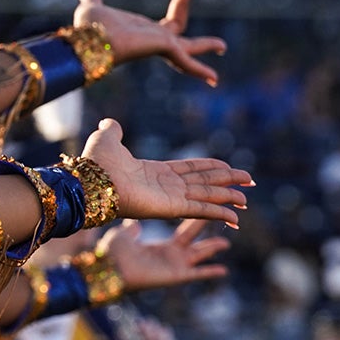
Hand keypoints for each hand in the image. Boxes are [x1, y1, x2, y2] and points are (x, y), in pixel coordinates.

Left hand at [75, 0, 225, 86]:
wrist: (87, 43)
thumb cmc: (88, 30)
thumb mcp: (94, 9)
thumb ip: (93, 2)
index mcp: (143, 33)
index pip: (167, 23)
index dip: (182, 4)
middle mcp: (153, 41)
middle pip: (180, 31)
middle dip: (198, 25)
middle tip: (215, 33)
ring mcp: (160, 46)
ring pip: (188, 47)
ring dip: (206, 46)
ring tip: (222, 46)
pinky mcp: (163, 47)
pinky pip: (186, 61)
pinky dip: (199, 70)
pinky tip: (214, 79)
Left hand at [80, 119, 250, 227]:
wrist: (91, 181)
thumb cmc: (96, 163)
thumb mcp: (107, 139)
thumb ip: (113, 130)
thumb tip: (109, 122)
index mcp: (155, 172)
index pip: (190, 169)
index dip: (211, 168)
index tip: (228, 167)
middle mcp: (166, 186)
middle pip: (204, 182)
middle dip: (227, 181)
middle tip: (249, 182)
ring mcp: (170, 198)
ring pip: (207, 195)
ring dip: (228, 196)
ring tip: (246, 198)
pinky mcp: (171, 208)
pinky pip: (201, 209)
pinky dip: (219, 214)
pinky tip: (235, 217)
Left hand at [100, 218, 229, 292]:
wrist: (109, 269)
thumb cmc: (113, 254)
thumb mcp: (123, 236)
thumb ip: (132, 229)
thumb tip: (132, 222)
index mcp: (161, 246)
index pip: (184, 231)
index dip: (195, 220)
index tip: (206, 208)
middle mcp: (171, 255)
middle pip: (195, 238)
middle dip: (207, 226)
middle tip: (222, 215)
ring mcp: (175, 266)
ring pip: (200, 254)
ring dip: (213, 248)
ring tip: (226, 243)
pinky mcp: (176, 276)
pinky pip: (197, 274)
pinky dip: (210, 272)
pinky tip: (224, 270)